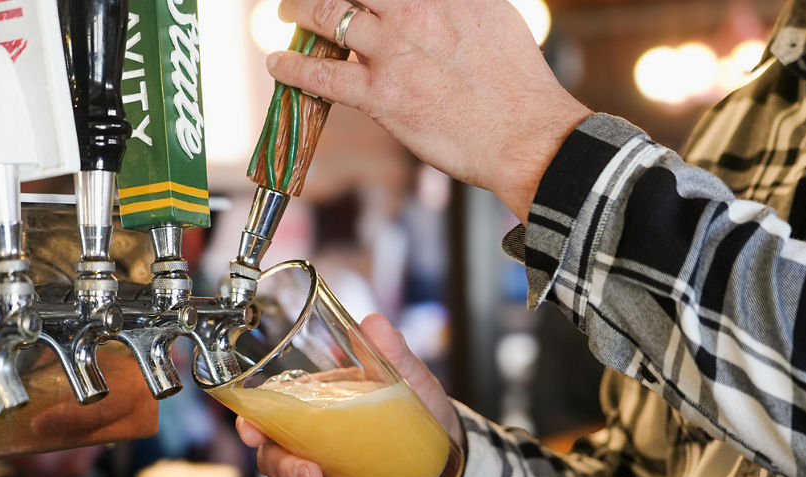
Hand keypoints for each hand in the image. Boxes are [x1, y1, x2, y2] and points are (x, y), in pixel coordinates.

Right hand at [237, 313, 463, 476]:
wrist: (444, 457)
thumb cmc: (417, 410)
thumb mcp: (407, 379)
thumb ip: (389, 353)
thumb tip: (374, 323)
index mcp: (313, 404)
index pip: (266, 412)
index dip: (251, 423)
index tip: (253, 434)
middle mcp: (306, 441)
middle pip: (271, 459)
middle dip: (286, 470)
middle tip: (315, 475)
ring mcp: (317, 475)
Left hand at [269, 0, 590, 219]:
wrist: (526, 134)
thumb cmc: (517, 82)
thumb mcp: (494, 15)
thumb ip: (458, 1)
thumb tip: (444, 0)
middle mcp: (414, 8)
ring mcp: (394, 50)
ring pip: (325, 13)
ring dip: (297, 11)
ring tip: (286, 15)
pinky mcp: (382, 95)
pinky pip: (321, 73)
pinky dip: (292, 67)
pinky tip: (279, 63)